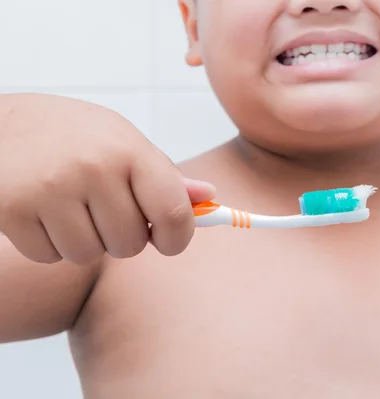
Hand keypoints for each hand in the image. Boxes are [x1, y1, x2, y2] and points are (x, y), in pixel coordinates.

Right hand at [0, 94, 214, 264]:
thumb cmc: (72, 136)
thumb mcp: (122, 141)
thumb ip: (164, 174)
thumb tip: (208, 197)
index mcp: (129, 149)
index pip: (174, 213)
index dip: (178, 237)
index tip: (169, 240)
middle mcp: (94, 168)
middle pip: (131, 244)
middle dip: (121, 236)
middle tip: (102, 207)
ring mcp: (51, 190)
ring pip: (90, 255)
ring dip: (84, 241)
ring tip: (69, 205)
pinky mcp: (13, 210)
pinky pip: (51, 257)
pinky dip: (49, 244)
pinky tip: (42, 211)